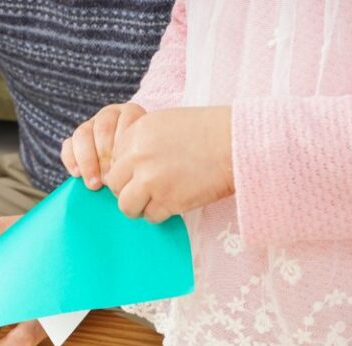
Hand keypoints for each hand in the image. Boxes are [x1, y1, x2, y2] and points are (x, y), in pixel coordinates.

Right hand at [61, 102, 145, 189]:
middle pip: (103, 129)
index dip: (123, 148)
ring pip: (82, 135)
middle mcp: (109, 115)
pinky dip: (71, 160)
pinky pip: (68, 145)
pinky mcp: (75, 138)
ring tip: (94, 182)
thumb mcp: (143, 157)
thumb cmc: (140, 161)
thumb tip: (133, 178)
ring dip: (87, 161)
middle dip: (104, 157)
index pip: (126, 122)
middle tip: (108, 180)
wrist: (130, 165)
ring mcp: (91, 124)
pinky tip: (78, 175)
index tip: (121, 170)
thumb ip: (138, 160)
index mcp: (130, 113)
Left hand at [104, 106, 233, 222]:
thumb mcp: (166, 123)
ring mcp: (150, 179)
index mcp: (136, 132)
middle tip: (148, 190)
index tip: (141, 173)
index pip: (113, 161)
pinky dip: (161, 213)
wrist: (238, 143)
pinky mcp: (166, 200)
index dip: (127, 171)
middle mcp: (138, 155)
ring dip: (140, 206)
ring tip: (158, 200)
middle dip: (129, 190)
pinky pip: (150, 216)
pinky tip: (176, 202)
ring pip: (126, 205)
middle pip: (115, 184)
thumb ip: (142, 142)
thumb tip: (126, 167)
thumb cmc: (209, 131)